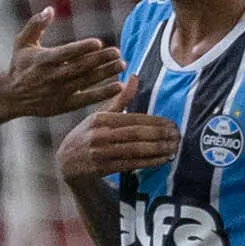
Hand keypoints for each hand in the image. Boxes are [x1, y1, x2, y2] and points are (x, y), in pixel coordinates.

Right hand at [0, 7, 124, 122]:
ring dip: (105, 73)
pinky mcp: (64, 105)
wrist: (10, 96)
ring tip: (122, 65)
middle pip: (80, 67)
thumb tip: (50, 9)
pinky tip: (118, 87)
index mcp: (43, 60)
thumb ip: (36, 24)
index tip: (98, 43)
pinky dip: (102, 94)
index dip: (82, 48)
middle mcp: (52, 77)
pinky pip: (86, 99)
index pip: (66, 53)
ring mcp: (59, 92)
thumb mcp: (22, 42)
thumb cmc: (19, 65)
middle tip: (118, 52)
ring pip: (86, 81)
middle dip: (100, 60)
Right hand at [55, 73, 179, 181]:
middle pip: (136, 134)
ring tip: (173, 148)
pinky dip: (148, 162)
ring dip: (157, 149)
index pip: (134, 119)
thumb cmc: (88, 135)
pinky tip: (162, 160)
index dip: (155, 122)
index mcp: (100, 119)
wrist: (66, 162)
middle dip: (160, 135)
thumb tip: (134, 77)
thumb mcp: (100, 115)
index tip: (172, 124)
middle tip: (177, 136)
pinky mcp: (101, 168)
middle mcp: (99, 135)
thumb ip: (120, 98)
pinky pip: (130, 164)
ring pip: (135, 150)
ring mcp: (100, 153)